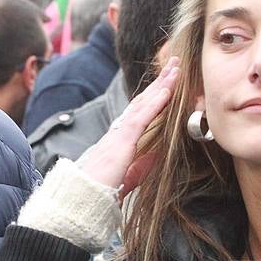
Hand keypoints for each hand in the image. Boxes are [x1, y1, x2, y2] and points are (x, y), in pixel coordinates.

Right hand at [77, 57, 178, 196]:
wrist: (84, 197)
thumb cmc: (102, 188)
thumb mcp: (131, 174)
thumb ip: (144, 162)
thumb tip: (160, 152)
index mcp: (122, 137)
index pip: (142, 110)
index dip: (156, 94)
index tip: (170, 80)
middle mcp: (120, 130)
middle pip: (144, 100)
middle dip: (160, 81)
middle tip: (175, 64)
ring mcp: (120, 133)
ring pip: (144, 103)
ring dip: (161, 85)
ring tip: (175, 69)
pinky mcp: (122, 140)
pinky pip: (141, 117)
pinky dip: (155, 103)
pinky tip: (167, 91)